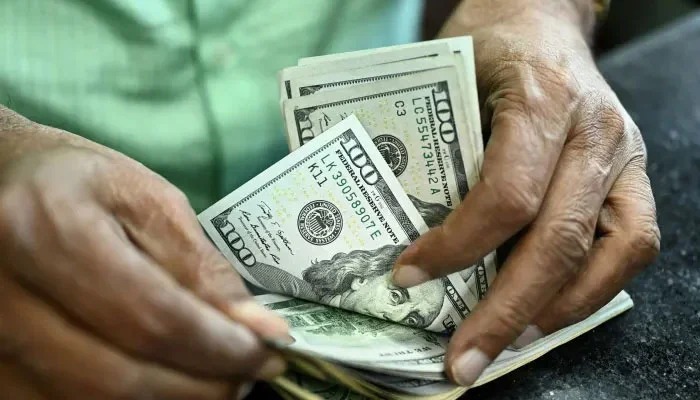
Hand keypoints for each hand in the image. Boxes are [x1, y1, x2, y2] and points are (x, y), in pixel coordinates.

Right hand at [0, 115, 288, 398]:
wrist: (1, 185)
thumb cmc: (77, 182)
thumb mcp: (147, 201)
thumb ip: (200, 267)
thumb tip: (258, 328)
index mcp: (49, 231)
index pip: (150, 316)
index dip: (218, 347)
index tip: (268, 352)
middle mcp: (4, 297)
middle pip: (119, 377)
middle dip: (203, 385)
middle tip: (250, 371)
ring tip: (216, 376)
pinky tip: (170, 378)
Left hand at [391, 0, 660, 386]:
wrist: (538, 17)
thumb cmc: (486, 46)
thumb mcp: (445, 79)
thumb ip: (432, 150)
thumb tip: (396, 235)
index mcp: (542, 98)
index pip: (507, 194)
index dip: (458, 247)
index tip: (409, 276)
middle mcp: (595, 130)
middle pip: (558, 238)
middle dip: (505, 310)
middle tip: (461, 359)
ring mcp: (623, 154)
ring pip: (609, 252)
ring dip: (553, 311)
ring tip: (503, 344)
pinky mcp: (634, 175)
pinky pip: (632, 245)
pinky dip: (591, 290)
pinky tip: (546, 313)